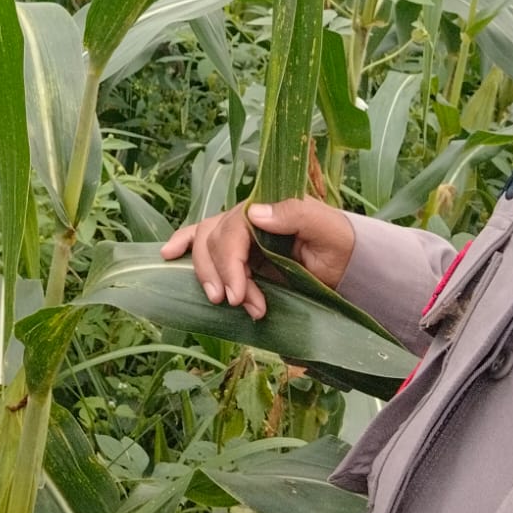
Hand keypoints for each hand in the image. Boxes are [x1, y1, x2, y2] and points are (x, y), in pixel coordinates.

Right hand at [160, 197, 356, 320]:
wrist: (345, 263)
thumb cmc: (338, 243)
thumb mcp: (326, 227)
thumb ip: (294, 214)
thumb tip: (254, 213)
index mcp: (266, 208)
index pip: (233, 231)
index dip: (230, 264)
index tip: (236, 297)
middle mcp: (246, 217)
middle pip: (214, 241)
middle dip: (221, 276)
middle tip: (235, 304)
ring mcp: (238, 233)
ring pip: (205, 246)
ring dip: (209, 276)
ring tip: (227, 304)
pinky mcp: (235, 250)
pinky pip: (200, 240)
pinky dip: (182, 243)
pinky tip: (167, 254)